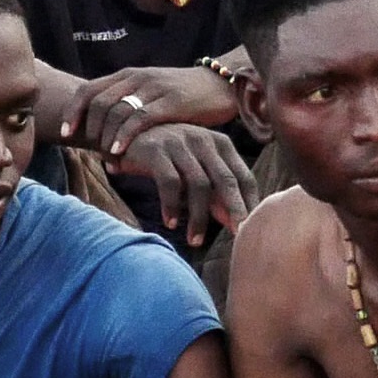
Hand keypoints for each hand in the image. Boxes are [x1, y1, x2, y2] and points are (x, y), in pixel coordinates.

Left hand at [64, 65, 238, 159]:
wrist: (221, 85)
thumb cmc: (184, 98)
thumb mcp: (151, 97)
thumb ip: (129, 110)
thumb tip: (105, 141)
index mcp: (128, 75)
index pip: (89, 90)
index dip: (72, 111)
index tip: (65, 133)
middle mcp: (137, 78)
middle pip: (97, 101)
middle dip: (85, 126)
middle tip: (84, 146)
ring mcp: (154, 89)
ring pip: (116, 110)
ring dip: (104, 135)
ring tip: (102, 154)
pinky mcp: (171, 102)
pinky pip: (140, 119)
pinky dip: (124, 136)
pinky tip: (117, 152)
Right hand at [117, 122, 258, 245]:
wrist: (124, 136)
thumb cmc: (167, 158)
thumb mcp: (196, 171)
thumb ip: (217, 193)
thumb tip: (238, 223)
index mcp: (220, 143)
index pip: (243, 176)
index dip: (249, 203)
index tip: (252, 228)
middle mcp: (203, 139)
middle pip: (226, 179)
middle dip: (234, 210)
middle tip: (239, 235)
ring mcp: (180, 143)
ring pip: (199, 185)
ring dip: (198, 217)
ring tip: (195, 241)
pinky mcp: (156, 149)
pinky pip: (170, 183)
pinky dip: (172, 206)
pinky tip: (171, 223)